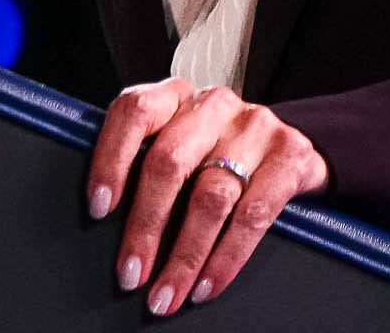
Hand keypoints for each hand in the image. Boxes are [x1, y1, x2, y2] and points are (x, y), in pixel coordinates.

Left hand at [85, 77, 328, 313]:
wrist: (291, 151)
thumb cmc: (216, 155)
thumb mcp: (180, 145)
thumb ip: (144, 163)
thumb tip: (103, 219)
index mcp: (176, 96)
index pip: (134, 111)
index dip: (111, 159)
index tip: (98, 208)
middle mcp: (213, 105)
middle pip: (169, 162)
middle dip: (145, 226)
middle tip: (131, 273)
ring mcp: (255, 126)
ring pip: (210, 196)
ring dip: (185, 255)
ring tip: (167, 292)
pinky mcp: (290, 154)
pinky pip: (254, 215)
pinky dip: (226, 258)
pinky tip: (207, 284)